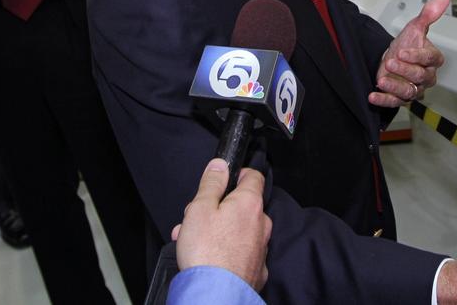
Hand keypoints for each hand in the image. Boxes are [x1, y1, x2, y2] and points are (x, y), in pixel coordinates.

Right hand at [172, 158, 270, 289]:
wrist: (215, 294)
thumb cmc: (207, 254)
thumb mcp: (200, 208)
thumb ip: (211, 183)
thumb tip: (220, 165)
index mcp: (249, 204)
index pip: (253, 176)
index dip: (238, 173)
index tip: (225, 178)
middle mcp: (261, 224)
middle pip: (242, 206)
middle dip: (219, 209)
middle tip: (197, 219)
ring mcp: (261, 248)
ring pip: (240, 230)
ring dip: (220, 231)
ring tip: (195, 242)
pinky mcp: (257, 269)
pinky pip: (243, 252)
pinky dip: (228, 251)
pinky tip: (210, 258)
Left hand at [369, 0, 448, 107]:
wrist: (391, 58)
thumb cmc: (406, 45)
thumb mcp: (415, 28)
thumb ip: (428, 14)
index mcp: (432, 59)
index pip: (431, 58)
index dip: (418, 56)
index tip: (403, 51)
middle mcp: (426, 76)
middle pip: (421, 76)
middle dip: (405, 70)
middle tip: (391, 61)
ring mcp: (414, 89)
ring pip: (409, 92)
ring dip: (395, 86)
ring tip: (382, 79)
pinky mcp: (400, 98)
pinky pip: (394, 102)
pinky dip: (383, 100)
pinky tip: (373, 95)